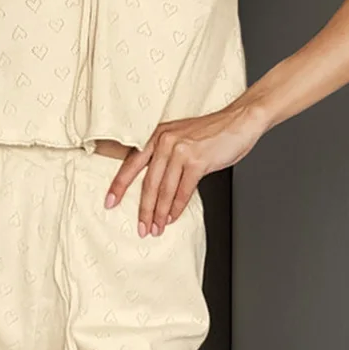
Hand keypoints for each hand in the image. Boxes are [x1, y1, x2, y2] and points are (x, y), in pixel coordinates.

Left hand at [103, 100, 269, 237]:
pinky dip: (177, 208)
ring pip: (164, 190)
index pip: (132, 163)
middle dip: (143, 209)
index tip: (110, 202)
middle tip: (140, 227)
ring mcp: (181, 150)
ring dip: (159, 213)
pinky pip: (183, 191)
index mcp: (158, 136)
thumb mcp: (181, 138)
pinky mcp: (197, 161)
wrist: (238, 121)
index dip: (119, 185)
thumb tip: (155, 186)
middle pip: (148, 182)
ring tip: (156, 228)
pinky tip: (173, 218)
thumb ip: (166, 156)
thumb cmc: (211, 132)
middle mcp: (165, 141)